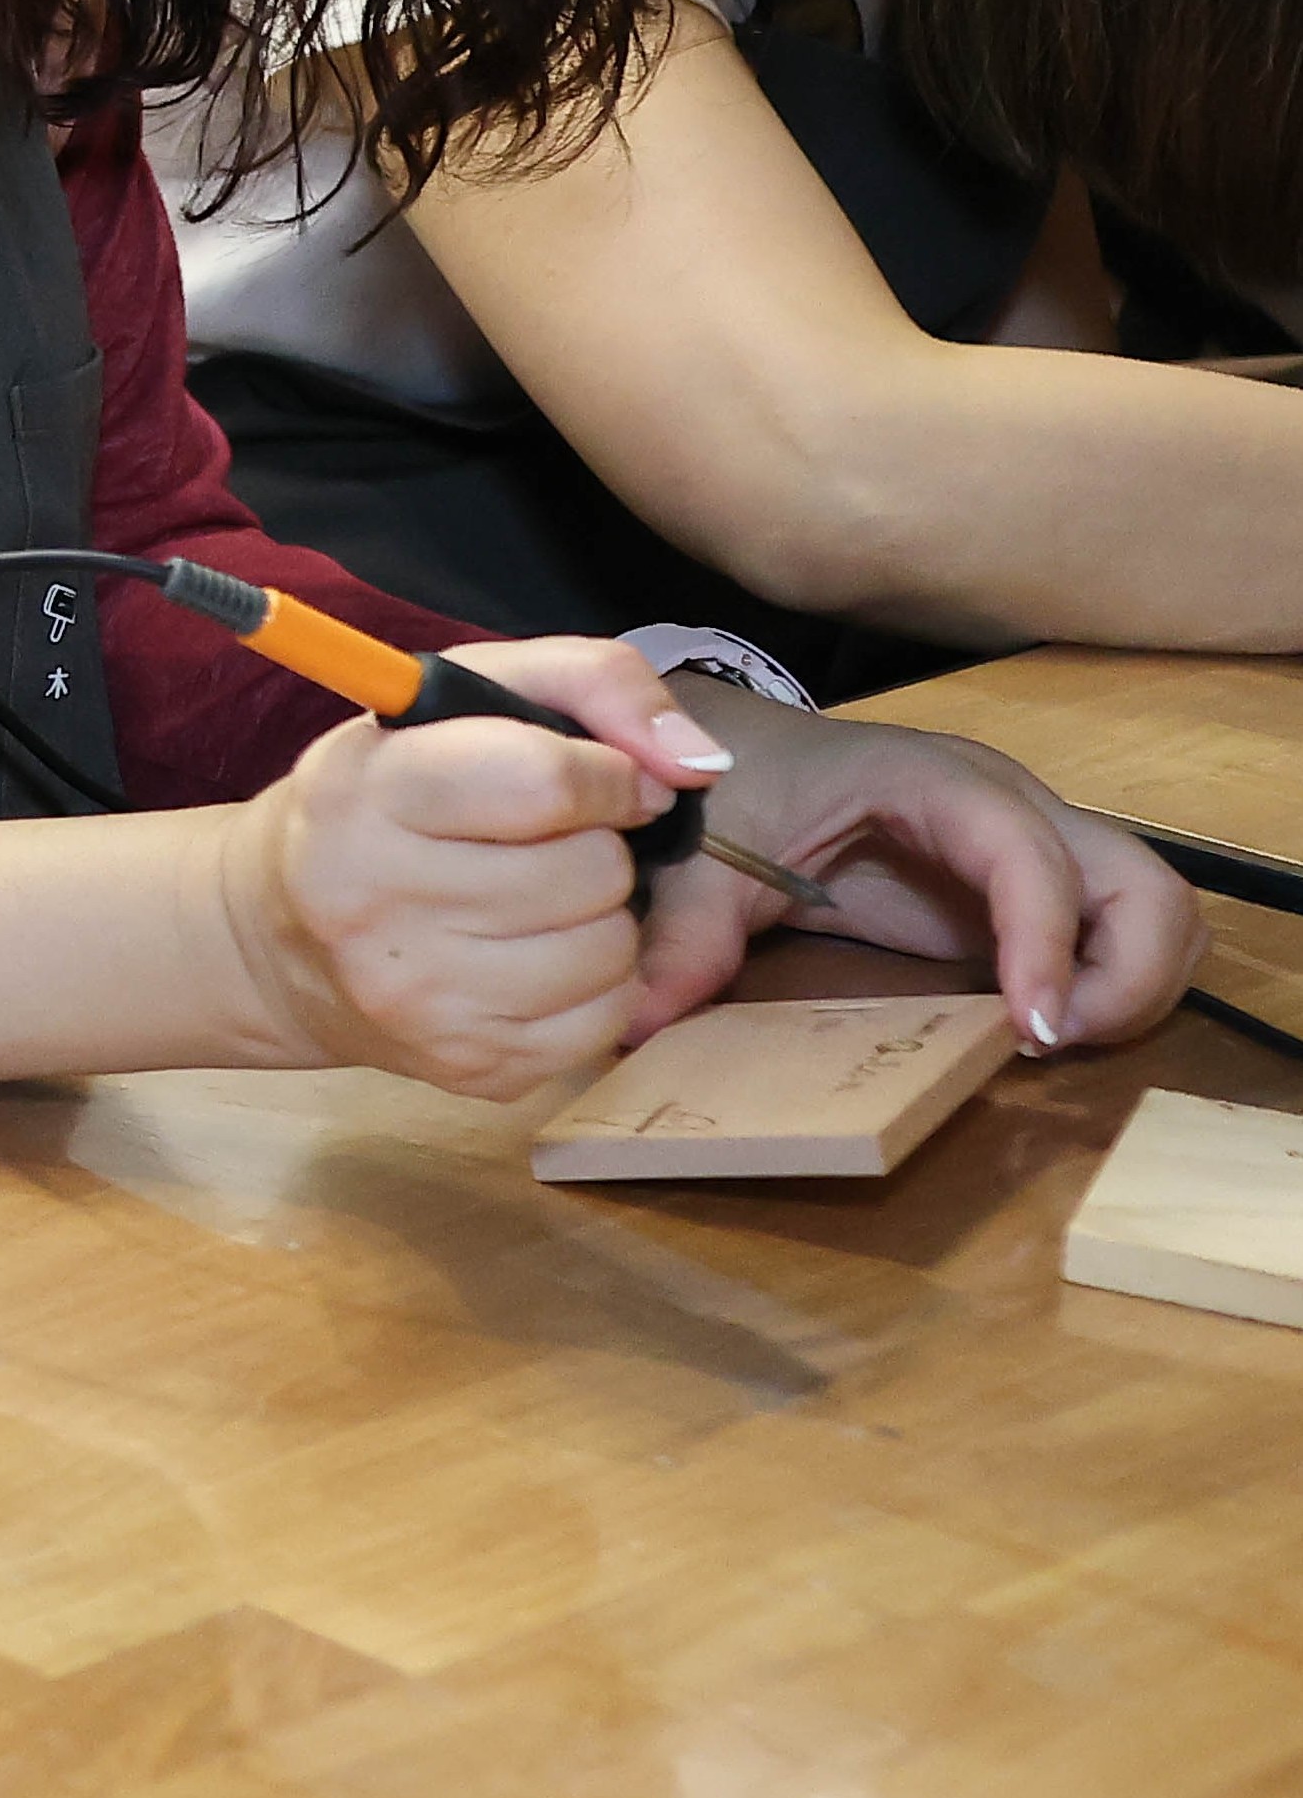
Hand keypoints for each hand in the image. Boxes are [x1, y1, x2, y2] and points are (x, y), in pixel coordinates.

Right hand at [224, 636, 701, 1096]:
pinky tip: (535, 960)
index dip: (607, 777)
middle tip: (545, 847)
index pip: (539, 782)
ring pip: (609, 948)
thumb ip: (596, 682)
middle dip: (596, 849)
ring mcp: (417, 997)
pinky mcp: (465, 1065)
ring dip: (598, 918)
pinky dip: (592, 985)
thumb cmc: (395, 795)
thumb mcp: (471, 693)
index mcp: (364, 794)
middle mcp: (372, 902)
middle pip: (591, 871)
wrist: (283, 938)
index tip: (606, 781)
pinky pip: (606, 1018)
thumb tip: (697, 765)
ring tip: (540, 904)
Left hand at [636, 684, 1197, 1051]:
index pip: (1029, 854)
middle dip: (1126, 974)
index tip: (1029, 1029)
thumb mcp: (698, 860)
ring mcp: (1032, 847)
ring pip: (1154, 909)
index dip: (1045, 942)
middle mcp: (1010, 807)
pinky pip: (1117, 933)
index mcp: (935, 783)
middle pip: (1143, 882)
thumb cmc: (730, 789)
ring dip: (1133, 985)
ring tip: (1045, 1041)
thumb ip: (681, 936)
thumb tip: (643, 1020)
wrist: (740, 754)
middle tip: (1047, 1043)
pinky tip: (1031, 1027)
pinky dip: (1109, 984)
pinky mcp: (1028, 891)